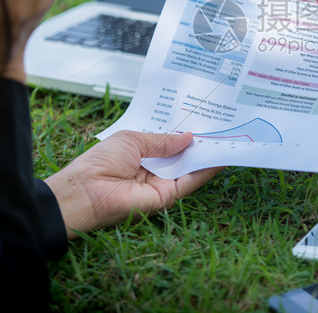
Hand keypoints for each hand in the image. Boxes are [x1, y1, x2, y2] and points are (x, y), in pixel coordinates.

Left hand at [44, 131, 221, 238]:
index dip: (184, 133)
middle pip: (183, 155)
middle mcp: (154, 169)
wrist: (87, 191)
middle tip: (222, 128)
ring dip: (208, 155)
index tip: (204, 120)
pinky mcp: (168, 196)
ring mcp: (162, 183)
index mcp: (142, 153)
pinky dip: (206, 170)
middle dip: (201, 143)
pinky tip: (220, 157)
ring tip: (229, 138)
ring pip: (191, 168)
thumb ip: (163, 140)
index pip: (169, 143)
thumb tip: (188, 137)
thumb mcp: (134, 140)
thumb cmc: (102, 161)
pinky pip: (191, 181)